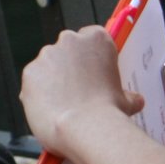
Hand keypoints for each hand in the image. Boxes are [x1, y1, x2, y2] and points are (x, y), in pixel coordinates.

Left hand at [20, 25, 143, 155]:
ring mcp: (47, 55)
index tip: (91, 68)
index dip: (90, 54)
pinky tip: (49, 107)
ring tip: (63, 102)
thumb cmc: (109, 113)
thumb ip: (128, 95)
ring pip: (48, 64)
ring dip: (52, 78)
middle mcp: (69, 41)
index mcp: (97, 40)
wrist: (86, 128)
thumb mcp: (127, 101)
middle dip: (69, 66)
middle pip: (66, 49)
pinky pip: (34, 80)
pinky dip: (38, 91)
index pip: (91, 35)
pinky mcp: (29, 72)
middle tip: (77, 89)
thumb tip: (134, 100)